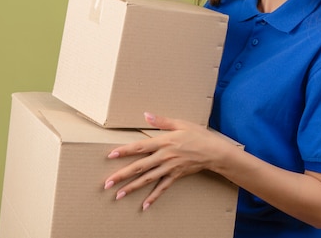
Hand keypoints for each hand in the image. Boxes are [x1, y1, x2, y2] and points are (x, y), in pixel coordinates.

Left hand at [103, 112, 218, 209]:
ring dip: (132, 188)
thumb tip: (146, 114)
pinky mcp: (175, 175)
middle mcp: (164, 156)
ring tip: (118, 195)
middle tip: (107, 183)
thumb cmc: (198, 135)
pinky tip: (144, 205)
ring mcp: (169, 168)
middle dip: (122, 175)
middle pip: (139, 167)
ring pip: (147, 179)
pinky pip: (162, 188)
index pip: (140, 147)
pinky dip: (153, 197)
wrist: (213, 151)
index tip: (110, 155)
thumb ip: (162, 121)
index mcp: (163, 142)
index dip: (125, 151)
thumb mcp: (180, 123)